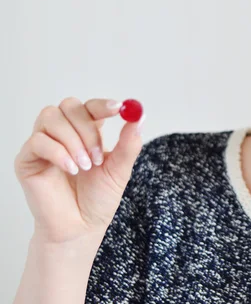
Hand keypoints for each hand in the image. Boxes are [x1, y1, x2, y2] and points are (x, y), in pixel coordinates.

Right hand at [14, 97, 144, 243]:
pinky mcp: (27, 159)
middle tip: (98, 155)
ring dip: (73, 141)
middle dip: (87, 128)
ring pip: (51, 117)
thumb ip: (129, 143)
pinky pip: (37, 141)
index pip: (90, 107)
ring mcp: (44, 144)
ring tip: (85, 167)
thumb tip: (140, 116)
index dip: (102, 105)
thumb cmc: (98, 199)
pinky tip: (71, 170)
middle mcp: (63, 133)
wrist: (80, 228)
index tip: (118, 109)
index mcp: (86, 132)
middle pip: (69, 105)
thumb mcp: (120, 169)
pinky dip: (58, 153)